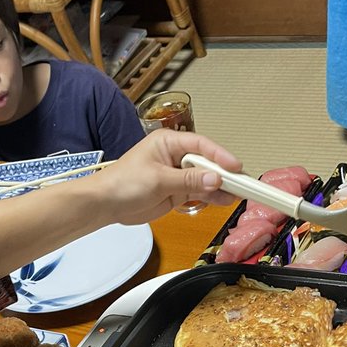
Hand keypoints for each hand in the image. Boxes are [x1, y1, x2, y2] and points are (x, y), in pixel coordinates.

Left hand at [101, 130, 241, 222]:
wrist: (105, 205)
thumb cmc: (123, 183)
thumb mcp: (158, 180)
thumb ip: (188, 180)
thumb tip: (215, 178)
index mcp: (168, 142)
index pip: (201, 145)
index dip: (220, 155)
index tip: (235, 167)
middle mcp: (175, 156)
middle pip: (206, 162)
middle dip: (223, 173)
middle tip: (241, 183)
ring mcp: (176, 175)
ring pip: (205, 179)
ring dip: (219, 187)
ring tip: (237, 195)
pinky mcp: (176, 192)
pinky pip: (198, 192)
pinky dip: (210, 197)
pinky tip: (223, 201)